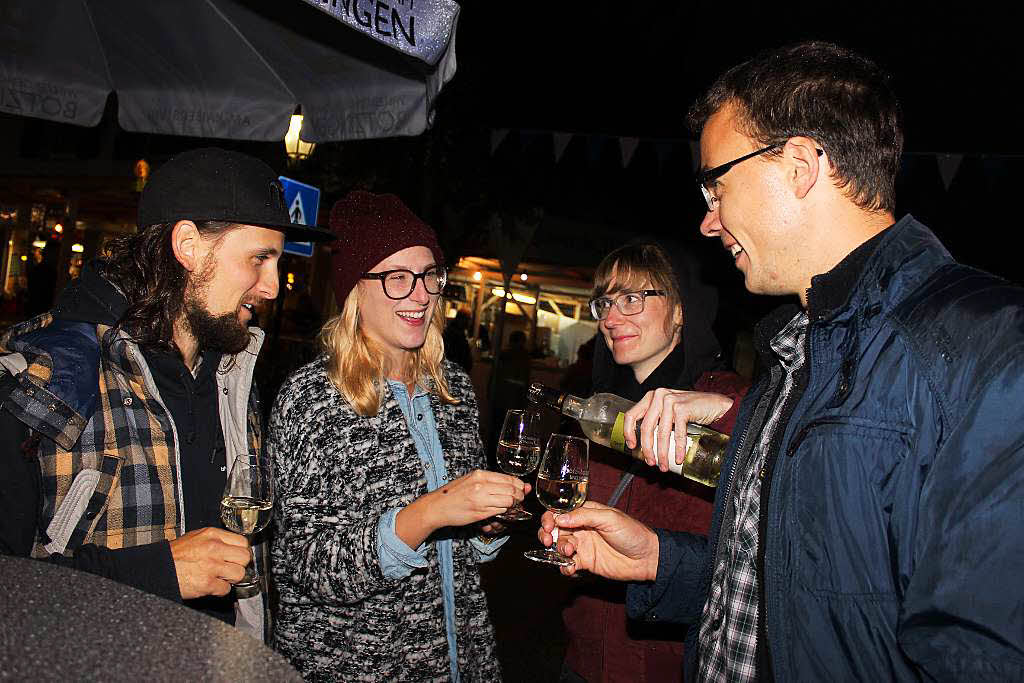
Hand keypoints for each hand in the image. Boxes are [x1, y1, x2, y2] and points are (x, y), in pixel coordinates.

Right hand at [169, 527, 250, 599]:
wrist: (158, 568)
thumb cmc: (175, 555)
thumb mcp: (196, 537)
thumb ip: (216, 540)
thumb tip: (233, 547)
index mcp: (212, 535)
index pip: (243, 542)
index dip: (240, 552)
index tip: (236, 557)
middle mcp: (214, 548)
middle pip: (245, 557)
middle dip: (239, 565)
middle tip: (230, 568)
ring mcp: (211, 566)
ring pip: (239, 574)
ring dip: (231, 579)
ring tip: (220, 577)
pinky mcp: (207, 583)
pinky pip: (226, 589)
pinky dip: (219, 590)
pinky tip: (210, 585)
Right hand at [396, 470, 528, 547]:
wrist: (437, 507)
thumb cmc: (454, 493)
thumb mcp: (472, 480)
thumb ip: (494, 481)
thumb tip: (518, 484)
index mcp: (480, 475)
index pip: (510, 479)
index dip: (520, 486)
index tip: (521, 490)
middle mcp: (481, 485)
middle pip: (512, 490)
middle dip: (520, 496)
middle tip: (519, 500)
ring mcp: (481, 500)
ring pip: (509, 502)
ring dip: (514, 505)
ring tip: (511, 506)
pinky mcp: (480, 513)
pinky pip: (500, 511)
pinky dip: (505, 512)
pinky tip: (501, 511)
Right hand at [537, 501, 658, 579]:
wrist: (647, 558)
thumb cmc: (632, 533)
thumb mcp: (610, 518)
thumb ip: (584, 516)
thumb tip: (560, 518)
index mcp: (586, 513)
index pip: (561, 511)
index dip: (550, 517)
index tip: (548, 524)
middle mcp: (581, 528)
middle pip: (555, 529)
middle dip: (547, 534)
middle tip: (548, 540)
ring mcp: (582, 545)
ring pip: (558, 546)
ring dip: (557, 549)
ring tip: (567, 552)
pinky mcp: (585, 562)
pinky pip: (567, 564)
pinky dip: (564, 566)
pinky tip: (570, 567)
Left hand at [624, 388, 732, 471]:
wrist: (716, 404)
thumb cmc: (692, 410)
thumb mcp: (669, 411)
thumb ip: (656, 419)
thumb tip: (643, 444)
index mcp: (651, 397)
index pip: (631, 415)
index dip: (628, 433)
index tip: (632, 447)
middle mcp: (658, 396)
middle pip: (646, 427)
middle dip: (647, 449)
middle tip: (651, 462)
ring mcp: (670, 400)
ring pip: (661, 433)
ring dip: (662, 453)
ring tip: (664, 465)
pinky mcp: (682, 408)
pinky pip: (677, 434)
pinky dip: (678, 449)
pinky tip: (678, 458)